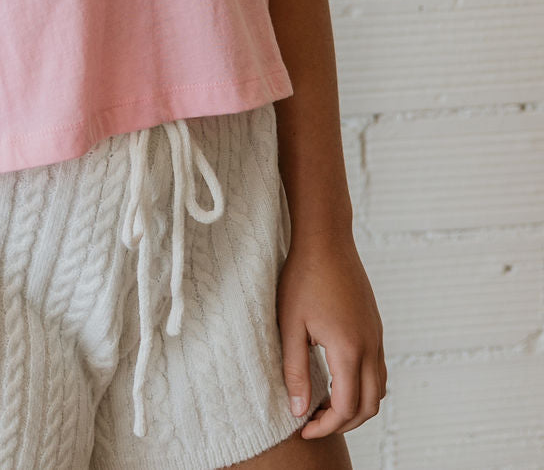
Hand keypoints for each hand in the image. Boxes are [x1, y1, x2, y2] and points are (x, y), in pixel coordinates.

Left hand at [275, 228, 386, 439]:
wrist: (326, 239)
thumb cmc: (303, 278)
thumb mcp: (290, 325)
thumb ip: (294, 371)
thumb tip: (299, 411)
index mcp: (349, 349)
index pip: (346, 408)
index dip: (326, 426)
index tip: (303, 430)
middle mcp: (370, 346)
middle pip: (369, 406)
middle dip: (343, 423)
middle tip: (313, 422)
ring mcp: (376, 335)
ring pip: (378, 390)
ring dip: (356, 406)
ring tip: (324, 403)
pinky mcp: (375, 326)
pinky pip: (378, 369)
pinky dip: (362, 386)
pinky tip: (335, 378)